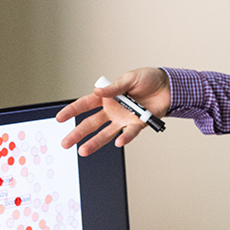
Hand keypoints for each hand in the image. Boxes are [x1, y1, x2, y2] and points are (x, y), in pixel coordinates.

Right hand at [56, 68, 170, 154]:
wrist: (169, 87)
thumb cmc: (148, 79)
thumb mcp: (130, 78)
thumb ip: (115, 87)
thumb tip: (98, 91)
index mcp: (107, 97)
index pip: (85, 104)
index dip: (72, 110)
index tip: (60, 118)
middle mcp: (113, 110)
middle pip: (91, 123)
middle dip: (77, 133)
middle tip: (65, 143)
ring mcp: (124, 119)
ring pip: (106, 133)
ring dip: (95, 142)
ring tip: (83, 151)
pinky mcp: (138, 124)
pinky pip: (130, 133)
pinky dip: (125, 137)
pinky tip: (118, 142)